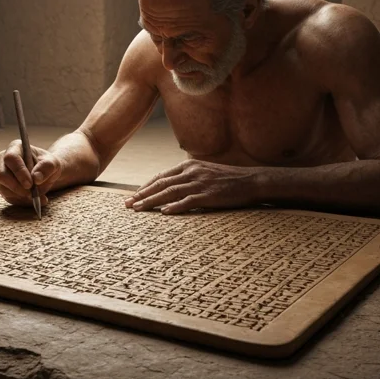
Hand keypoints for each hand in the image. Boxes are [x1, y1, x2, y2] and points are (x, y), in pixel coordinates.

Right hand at [0, 140, 61, 206]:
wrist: (45, 174)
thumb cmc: (47, 165)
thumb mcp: (53, 163)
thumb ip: (46, 168)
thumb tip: (36, 178)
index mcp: (15, 148)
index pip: (11, 158)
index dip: (19, 171)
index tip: (30, 184)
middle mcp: (4, 160)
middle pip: (2, 174)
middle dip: (17, 187)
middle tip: (31, 193)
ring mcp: (2, 174)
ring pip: (3, 188)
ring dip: (20, 196)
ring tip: (37, 197)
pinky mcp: (4, 187)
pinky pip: (9, 197)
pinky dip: (22, 201)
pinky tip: (34, 200)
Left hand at [124, 160, 259, 213]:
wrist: (251, 180)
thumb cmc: (227, 179)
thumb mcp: (204, 172)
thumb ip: (188, 177)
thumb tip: (171, 187)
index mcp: (188, 165)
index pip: (161, 177)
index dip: (145, 186)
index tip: (133, 195)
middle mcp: (191, 172)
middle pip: (161, 184)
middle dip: (142, 194)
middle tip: (128, 204)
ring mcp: (200, 183)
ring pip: (170, 193)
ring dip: (152, 201)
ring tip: (138, 209)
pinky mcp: (209, 195)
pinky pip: (188, 201)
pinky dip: (175, 207)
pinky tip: (164, 213)